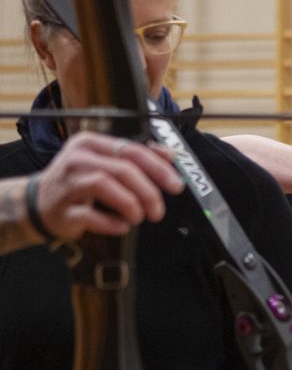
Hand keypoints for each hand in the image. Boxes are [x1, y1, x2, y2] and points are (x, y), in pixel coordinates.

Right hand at [35, 131, 183, 240]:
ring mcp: (67, 183)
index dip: (159, 169)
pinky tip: (121, 226)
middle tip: (158, 211)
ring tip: (138, 217)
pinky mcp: (62, 209)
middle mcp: (77, 158)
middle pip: (123, 169)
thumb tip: (169, 155)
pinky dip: (112, 223)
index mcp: (90, 143)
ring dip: (131, 205)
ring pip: (105, 185)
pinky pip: (91, 215)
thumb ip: (135, 157)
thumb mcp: (104, 162)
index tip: (177, 186)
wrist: (36, 204)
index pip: (133, 150)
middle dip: (149, 192)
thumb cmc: (78, 182)